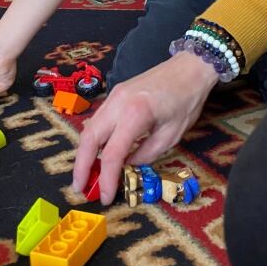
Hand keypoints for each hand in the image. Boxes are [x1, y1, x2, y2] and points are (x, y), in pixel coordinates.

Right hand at [72, 52, 218, 204]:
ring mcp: (112, 96)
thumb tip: (128, 168)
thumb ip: (147, 153)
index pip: (113, 154)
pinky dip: (93, 139)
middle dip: (81, 165)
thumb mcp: (172, 134)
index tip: (104, 197)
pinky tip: (96, 153)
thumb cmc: (186, 101)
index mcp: (135, 115)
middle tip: (79, 187)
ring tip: (85, 174)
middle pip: (89, 138)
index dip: (106, 178)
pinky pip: (98, 119)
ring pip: (89, 128)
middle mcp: (117, 104)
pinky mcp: (114, 94)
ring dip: (84, 152)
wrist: (187, 68)